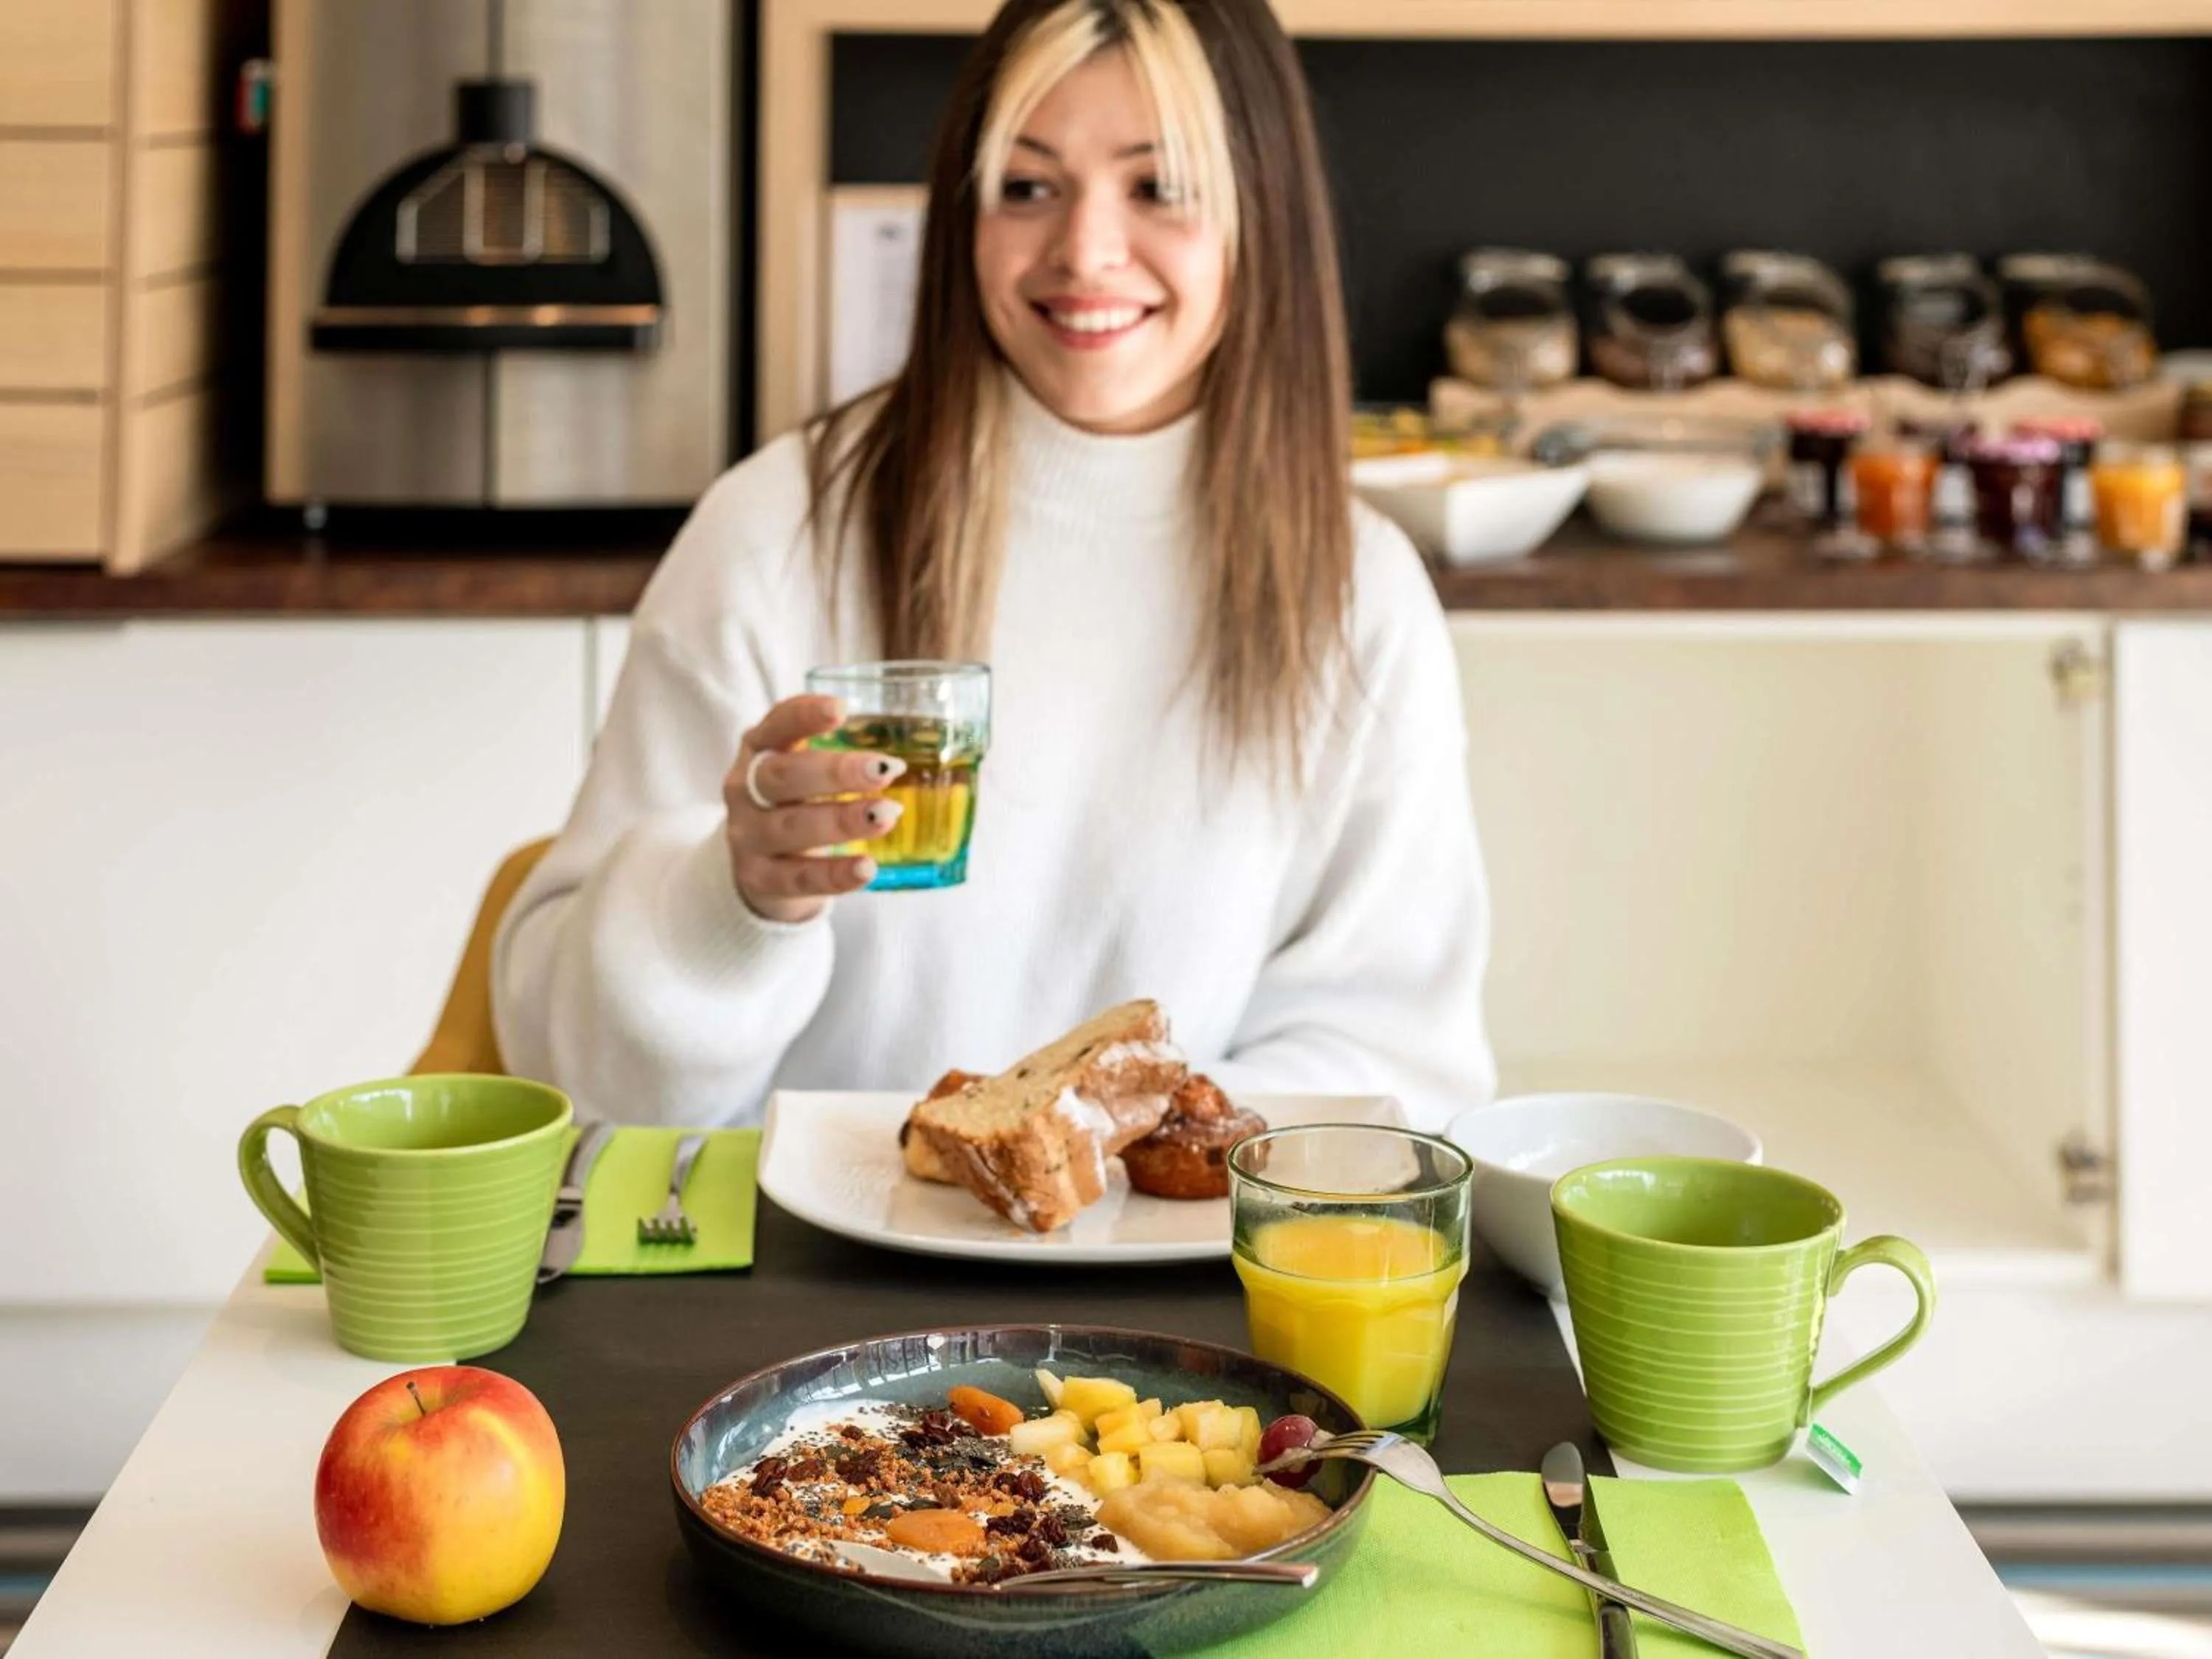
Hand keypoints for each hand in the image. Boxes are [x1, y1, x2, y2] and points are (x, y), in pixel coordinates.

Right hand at [722, 694, 905, 924]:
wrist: (756, 868)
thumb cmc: (795, 806)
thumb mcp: (804, 773)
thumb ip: (840, 757)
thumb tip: (912, 754)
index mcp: (759, 751)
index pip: (776, 726)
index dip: (804, 715)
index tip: (842, 708)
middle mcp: (744, 790)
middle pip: (782, 777)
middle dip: (834, 772)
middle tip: (884, 771)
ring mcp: (748, 836)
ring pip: (790, 827)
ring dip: (841, 821)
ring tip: (887, 815)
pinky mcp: (759, 878)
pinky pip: (798, 877)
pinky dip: (834, 874)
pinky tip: (866, 867)